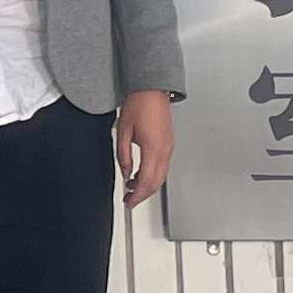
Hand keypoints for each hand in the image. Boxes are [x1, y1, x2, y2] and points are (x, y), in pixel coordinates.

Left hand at [116, 89, 174, 206]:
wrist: (152, 90)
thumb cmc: (139, 104)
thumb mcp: (123, 131)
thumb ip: (123, 155)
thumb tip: (126, 172)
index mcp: (153, 148)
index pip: (146, 181)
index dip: (137, 196)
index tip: (129, 202)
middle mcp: (164, 150)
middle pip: (156, 183)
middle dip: (142, 195)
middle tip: (130, 200)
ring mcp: (169, 147)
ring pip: (161, 176)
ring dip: (147, 185)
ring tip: (132, 186)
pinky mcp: (168, 144)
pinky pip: (162, 166)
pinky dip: (152, 175)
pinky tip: (141, 173)